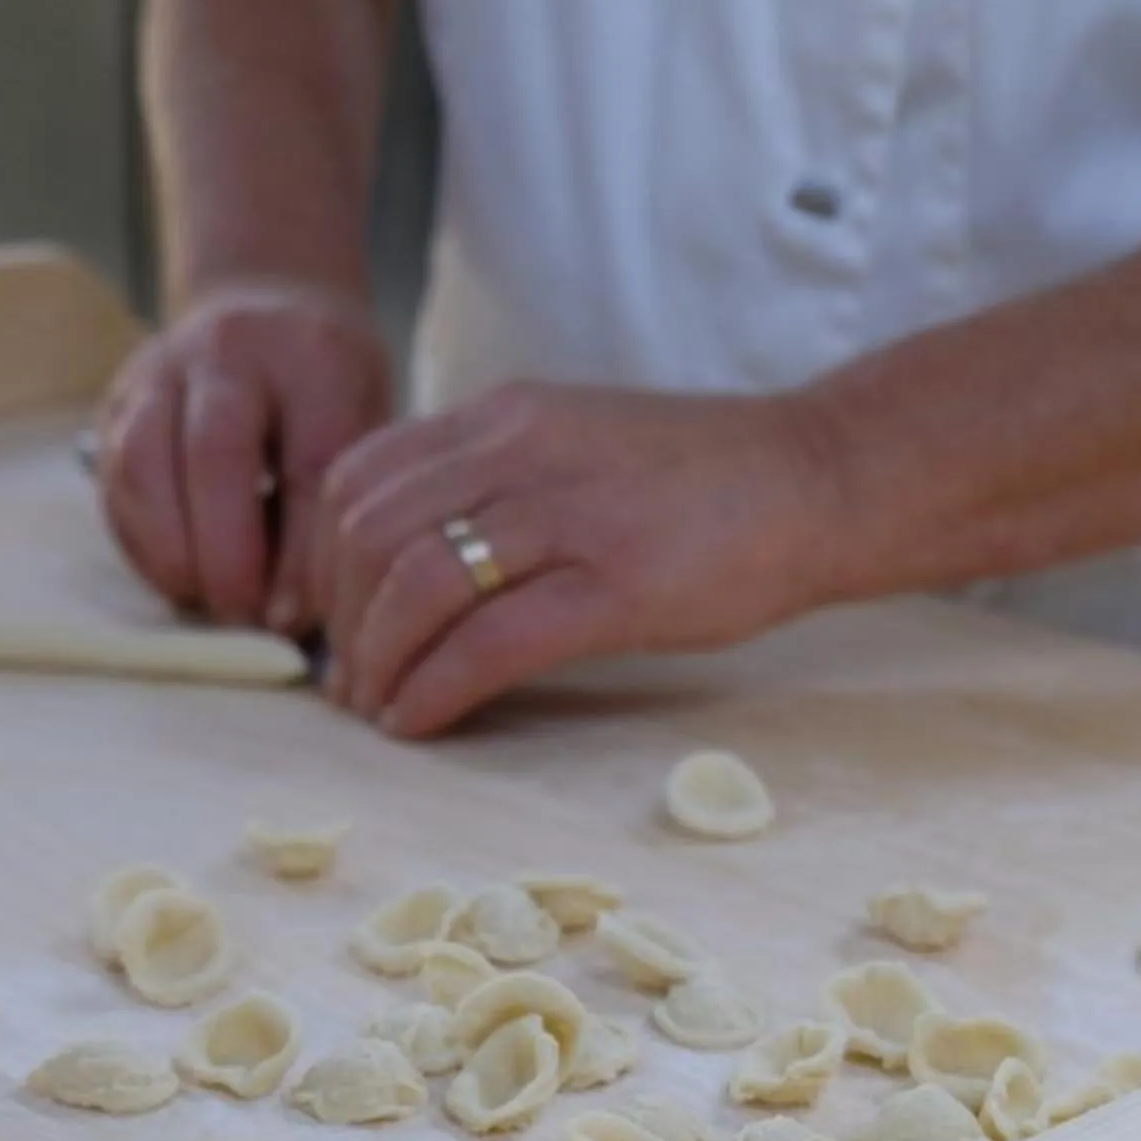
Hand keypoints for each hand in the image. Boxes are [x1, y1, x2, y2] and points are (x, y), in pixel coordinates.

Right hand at [96, 280, 391, 632]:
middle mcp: (230, 350)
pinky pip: (117, 482)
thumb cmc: (329, 392)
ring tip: (203, 601)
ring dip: (171, 551)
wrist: (272, 305)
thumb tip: (289, 621)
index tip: (294, 620)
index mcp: (313, 358)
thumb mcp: (363, 430)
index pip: (306, 466)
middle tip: (243, 616)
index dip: (297, 557)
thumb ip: (333, 512)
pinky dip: (143, 543)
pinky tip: (177, 576)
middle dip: (226, 555)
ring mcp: (162, 369)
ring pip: (145, 463)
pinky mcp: (118, 401)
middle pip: (215, 454)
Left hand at [310, 380, 844, 737]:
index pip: (362, 476)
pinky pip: (488, 642)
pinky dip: (434, 690)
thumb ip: (495, 484)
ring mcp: (569, 517)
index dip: (324, 561)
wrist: (817, 478)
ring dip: (378, 662)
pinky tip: (420, 722)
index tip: (334, 621)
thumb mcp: (576, 450)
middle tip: (348, 684)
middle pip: (370, 533)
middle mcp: (522, 453)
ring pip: (417, 585)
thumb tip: (413, 557)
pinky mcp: (615, 587)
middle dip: (342, 620)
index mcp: (505, 419)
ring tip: (379, 711)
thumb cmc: (702, 483)